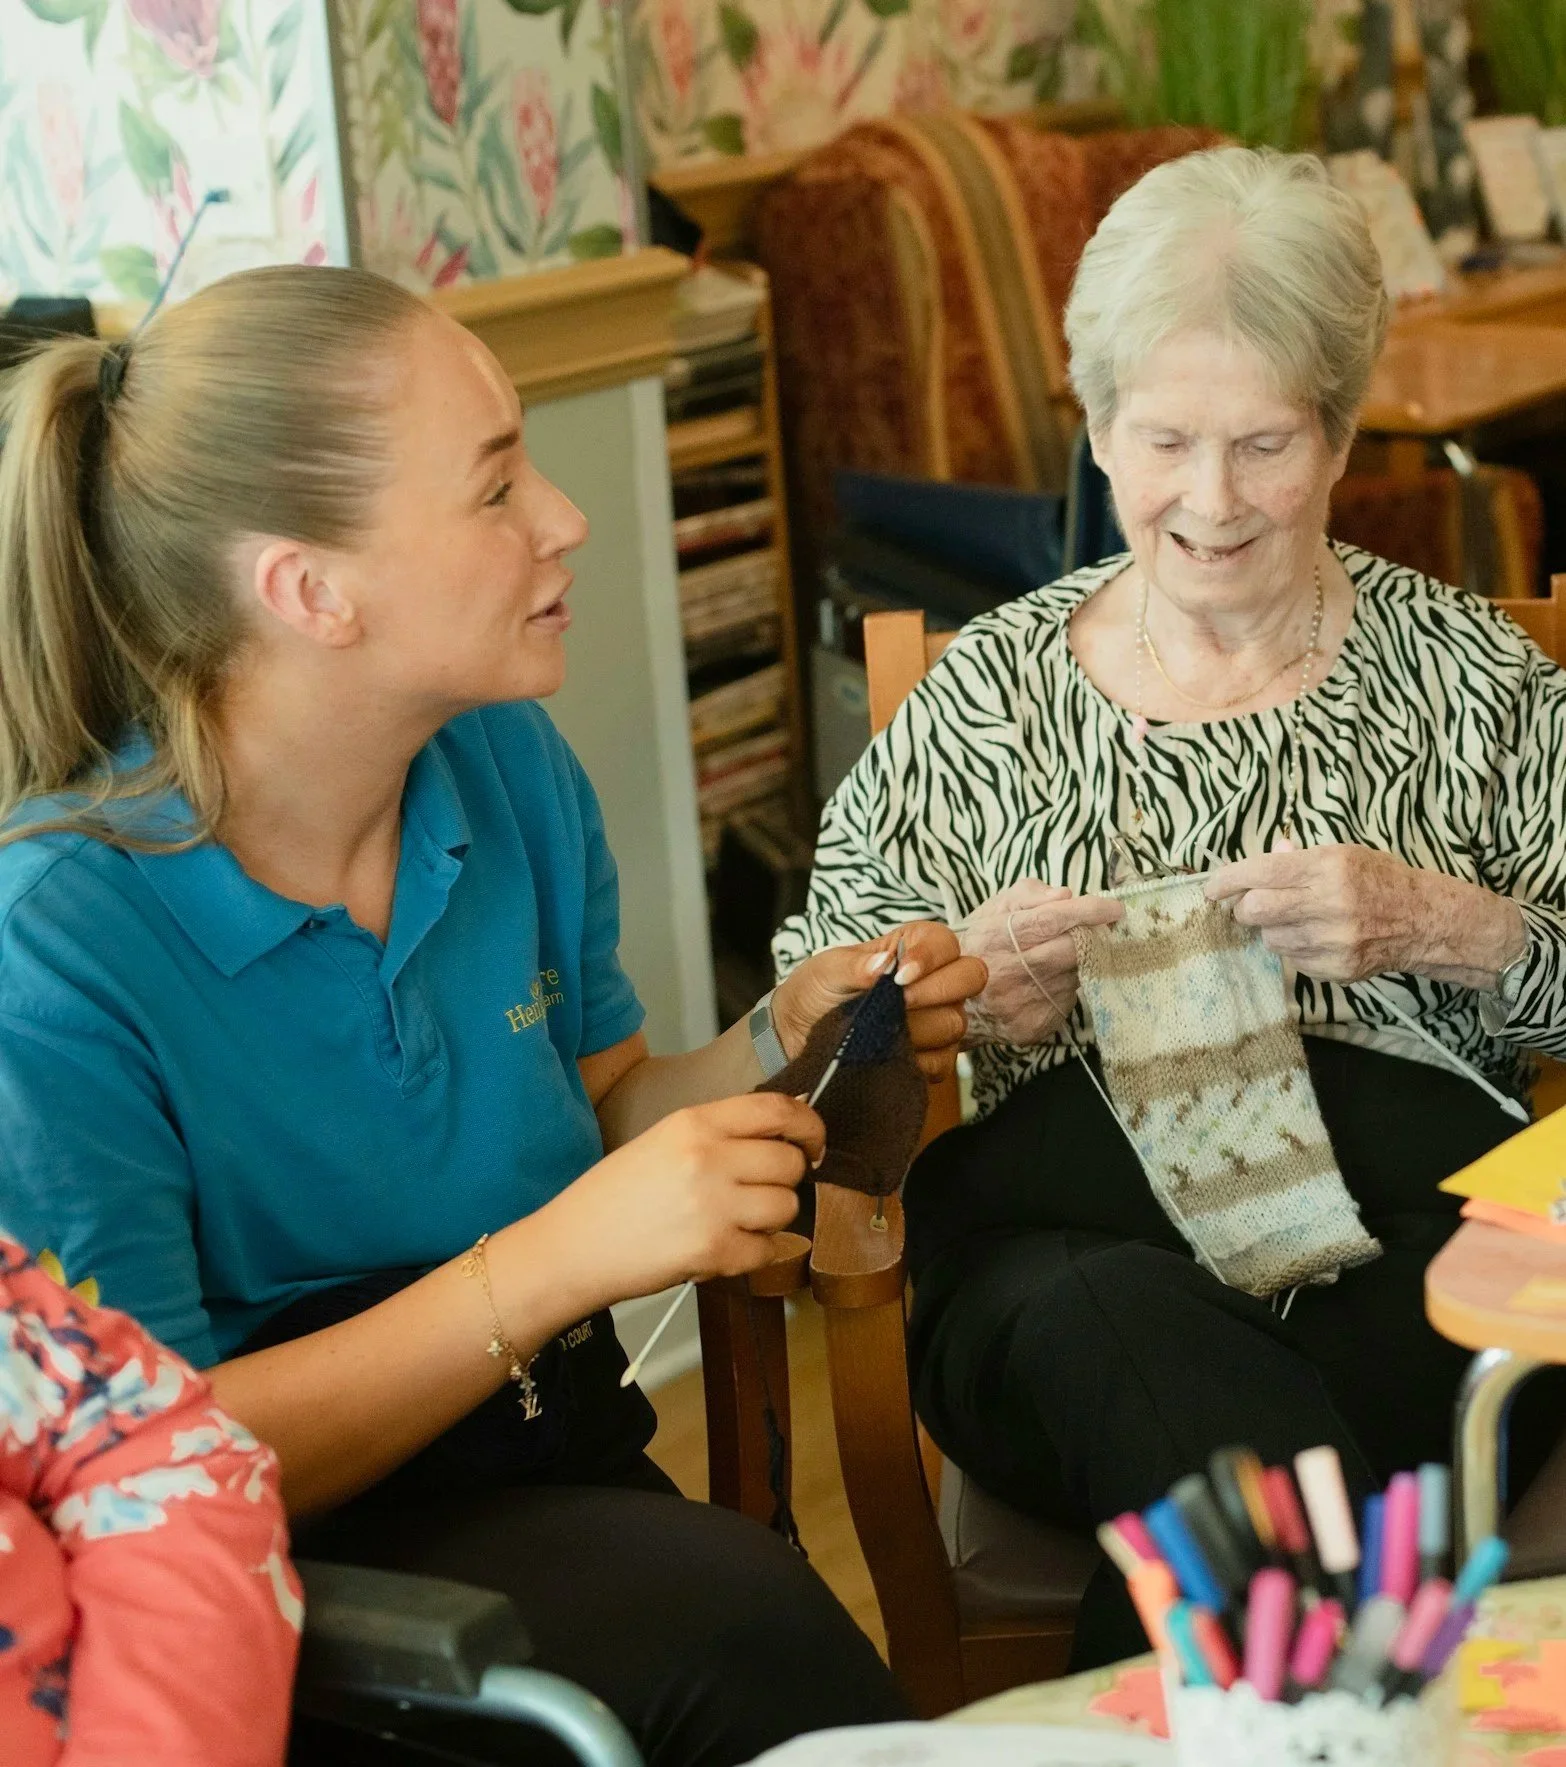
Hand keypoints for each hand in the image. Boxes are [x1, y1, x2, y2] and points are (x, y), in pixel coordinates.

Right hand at [542, 1093, 825, 1310]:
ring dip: (771, 1219)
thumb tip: (783, 1133)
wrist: (572, 1247)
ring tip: (734, 1222)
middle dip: (786, 1181)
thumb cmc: (614, 1197)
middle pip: (790, 1162)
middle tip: (759, 1192)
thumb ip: (719, 1133)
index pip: (778, 1109)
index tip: (813, 1143)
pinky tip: (721, 1248)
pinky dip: (754, 1254)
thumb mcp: (664, 1141)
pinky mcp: (714, 1250)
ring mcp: (713, 1205)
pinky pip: (769, 1250)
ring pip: (787, 1206)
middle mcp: (707, 1157)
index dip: (809, 1126)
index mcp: (694, 1122)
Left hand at [772, 923, 987, 1081]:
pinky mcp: (934, 1058)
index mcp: (913, 947)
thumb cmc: (817, 991)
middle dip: (934, 992)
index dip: (932, 957)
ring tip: (880, 1029)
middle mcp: (935, 981)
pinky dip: (915, 1060)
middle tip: (899, 1002)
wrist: (799, 1035)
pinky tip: (888, 1053)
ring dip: (917, 1028)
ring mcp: (938, 1020)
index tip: (900, 975)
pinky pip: (944, 1062)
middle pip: (971, 977)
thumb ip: (855, 965)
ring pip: (956, 1023)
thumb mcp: (827, 970)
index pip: (946, 943)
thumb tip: (883, 964)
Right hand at [957, 880, 1123, 1045]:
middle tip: (1097, 930)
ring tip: (1054, 958)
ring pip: (1074, 975)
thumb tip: (1066, 896)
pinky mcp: (1034, 1026)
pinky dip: (1064, 987)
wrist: (952, 1000)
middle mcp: (1011, 972)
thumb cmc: (977, 946)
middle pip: (1073, 949)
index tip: (1114, 908)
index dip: (1089, 912)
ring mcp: (1023, 1003)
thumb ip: (1029, 895)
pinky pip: (1066, 1000)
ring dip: (1075, 963)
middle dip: (1092, 936)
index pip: (1053, 920)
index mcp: (998, 937)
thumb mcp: (992, 910)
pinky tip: (1046, 983)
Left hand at [1204, 843, 1525, 987]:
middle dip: (1244, 908)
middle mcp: (1329, 903)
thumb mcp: (1343, 854)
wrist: (1424, 920)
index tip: (1212, 888)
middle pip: (1256, 910)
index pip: (1262, 873)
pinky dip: (1292, 948)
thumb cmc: (1379, 879)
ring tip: (1294, 919)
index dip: (1228, 880)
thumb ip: (1299, 858)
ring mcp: (1333, 940)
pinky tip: (1313, 937)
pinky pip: (1291, 959)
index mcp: (1328, 867)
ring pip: (1270, 938)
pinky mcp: (1336, 968)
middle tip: (1250, 905)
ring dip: (1271, 929)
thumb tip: (1268, 854)